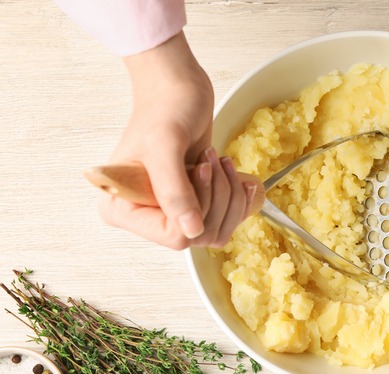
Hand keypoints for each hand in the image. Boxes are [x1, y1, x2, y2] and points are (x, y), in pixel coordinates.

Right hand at [97, 32, 256, 248]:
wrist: (178, 89)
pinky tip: (233, 172)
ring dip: (228, 195)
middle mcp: (143, 216)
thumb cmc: (165, 108)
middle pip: (199, 236)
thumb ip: (174, 190)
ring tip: (217, 161)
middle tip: (209, 161)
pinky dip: (236, 197)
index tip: (196, 170)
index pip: (173, 237)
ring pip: (216, 231)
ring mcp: (169, 211)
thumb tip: (191, 232)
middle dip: (216, 198)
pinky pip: (224, 220)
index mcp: (120, 209)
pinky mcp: (192, 203)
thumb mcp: (165, 145)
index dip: (198, 208)